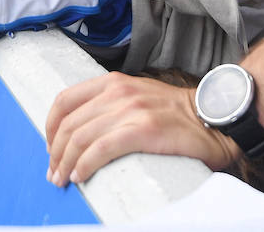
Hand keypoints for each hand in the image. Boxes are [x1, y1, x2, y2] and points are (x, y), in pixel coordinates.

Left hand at [44, 72, 238, 186]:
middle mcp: (117, 92)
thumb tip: (80, 132)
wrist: (213, 117)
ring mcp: (130, 109)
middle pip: (69, 124)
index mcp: (112, 82)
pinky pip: (102, 149)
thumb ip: (110, 107)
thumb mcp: (136, 97)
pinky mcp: (143, 129)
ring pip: (81, 138)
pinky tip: (80, 176)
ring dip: (65, 163)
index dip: (50, 127)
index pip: (64, 101)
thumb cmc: (175, 114)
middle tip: (53, 173)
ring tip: (62, 179)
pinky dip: (86, 165)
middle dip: (55, 152)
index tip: (50, 148)